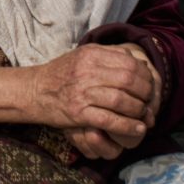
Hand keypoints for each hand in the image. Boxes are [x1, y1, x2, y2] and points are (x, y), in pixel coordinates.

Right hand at [32, 43, 154, 158]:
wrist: (34, 90)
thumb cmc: (61, 74)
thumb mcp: (83, 55)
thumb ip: (108, 54)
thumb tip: (135, 59)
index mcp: (91, 54)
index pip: (129, 63)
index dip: (145, 76)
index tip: (149, 85)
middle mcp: (87, 71)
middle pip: (129, 81)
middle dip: (145, 93)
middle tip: (149, 102)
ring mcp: (82, 93)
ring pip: (122, 100)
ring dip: (138, 110)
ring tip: (144, 116)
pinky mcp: (79, 113)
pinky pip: (110, 120)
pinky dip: (127, 126)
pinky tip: (137, 129)